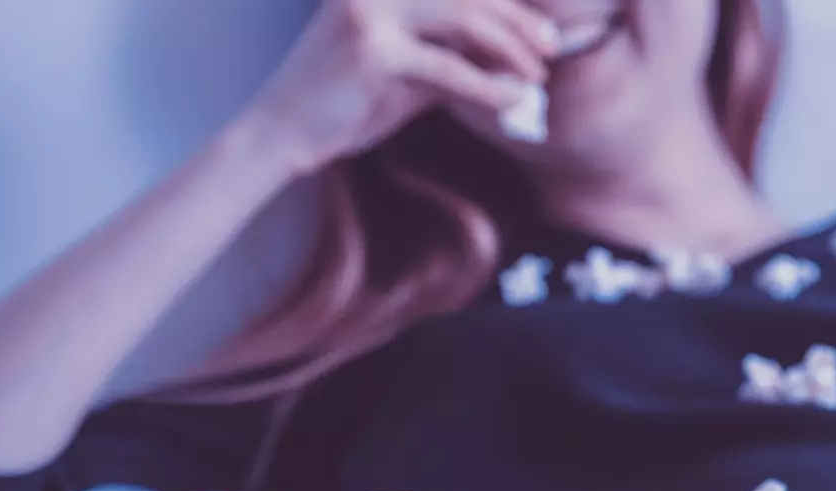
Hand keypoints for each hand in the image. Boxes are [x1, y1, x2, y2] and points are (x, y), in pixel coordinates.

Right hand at [239, 0, 558, 176]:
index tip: (543, 30)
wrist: (283, 133)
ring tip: (537, 74)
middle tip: (551, 47)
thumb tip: (510, 64)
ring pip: (462, 18)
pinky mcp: (372, 50)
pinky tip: (512, 99)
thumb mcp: (408, 75)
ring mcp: (371, 12)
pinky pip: (447, 67)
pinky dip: (487, 85)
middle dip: (517, 20)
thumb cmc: (346, 104)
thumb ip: (451, 59)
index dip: (505, 5)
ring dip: (509, 47)